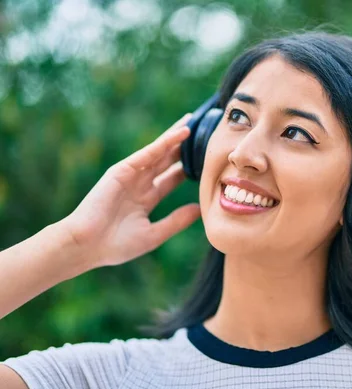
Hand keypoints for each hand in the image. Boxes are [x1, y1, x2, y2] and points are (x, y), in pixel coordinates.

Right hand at [59, 114, 201, 270]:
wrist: (86, 246)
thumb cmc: (115, 246)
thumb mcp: (153, 234)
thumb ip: (176, 221)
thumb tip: (200, 210)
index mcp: (146, 198)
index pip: (172, 178)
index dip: (189, 169)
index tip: (207, 160)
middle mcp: (139, 184)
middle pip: (167, 160)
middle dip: (183, 147)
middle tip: (202, 132)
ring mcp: (130, 175)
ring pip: (159, 151)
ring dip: (176, 136)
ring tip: (193, 121)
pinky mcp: (121, 170)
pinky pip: (148, 153)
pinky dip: (165, 142)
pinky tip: (181, 132)